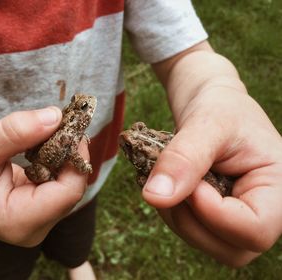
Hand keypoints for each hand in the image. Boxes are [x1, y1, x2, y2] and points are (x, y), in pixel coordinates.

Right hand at [0, 107, 89, 246]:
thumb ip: (15, 133)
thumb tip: (55, 116)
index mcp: (18, 221)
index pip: (69, 192)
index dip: (76, 158)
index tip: (71, 127)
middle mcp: (34, 228)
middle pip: (72, 188)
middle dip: (71, 154)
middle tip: (64, 123)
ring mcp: (38, 221)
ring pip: (69, 184)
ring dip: (65, 156)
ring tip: (53, 132)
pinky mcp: (39, 210)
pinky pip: (60, 183)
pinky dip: (58, 161)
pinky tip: (45, 146)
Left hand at [142, 87, 281, 265]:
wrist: (212, 105)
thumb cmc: (220, 107)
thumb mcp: (207, 123)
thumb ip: (184, 159)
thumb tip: (154, 197)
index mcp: (278, 187)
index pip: (255, 230)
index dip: (214, 214)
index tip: (192, 182)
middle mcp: (263, 210)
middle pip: (230, 250)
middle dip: (190, 219)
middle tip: (174, 179)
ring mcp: (238, 216)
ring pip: (206, 243)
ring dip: (176, 216)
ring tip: (169, 177)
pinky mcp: (216, 215)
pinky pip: (190, 230)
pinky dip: (170, 211)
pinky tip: (166, 184)